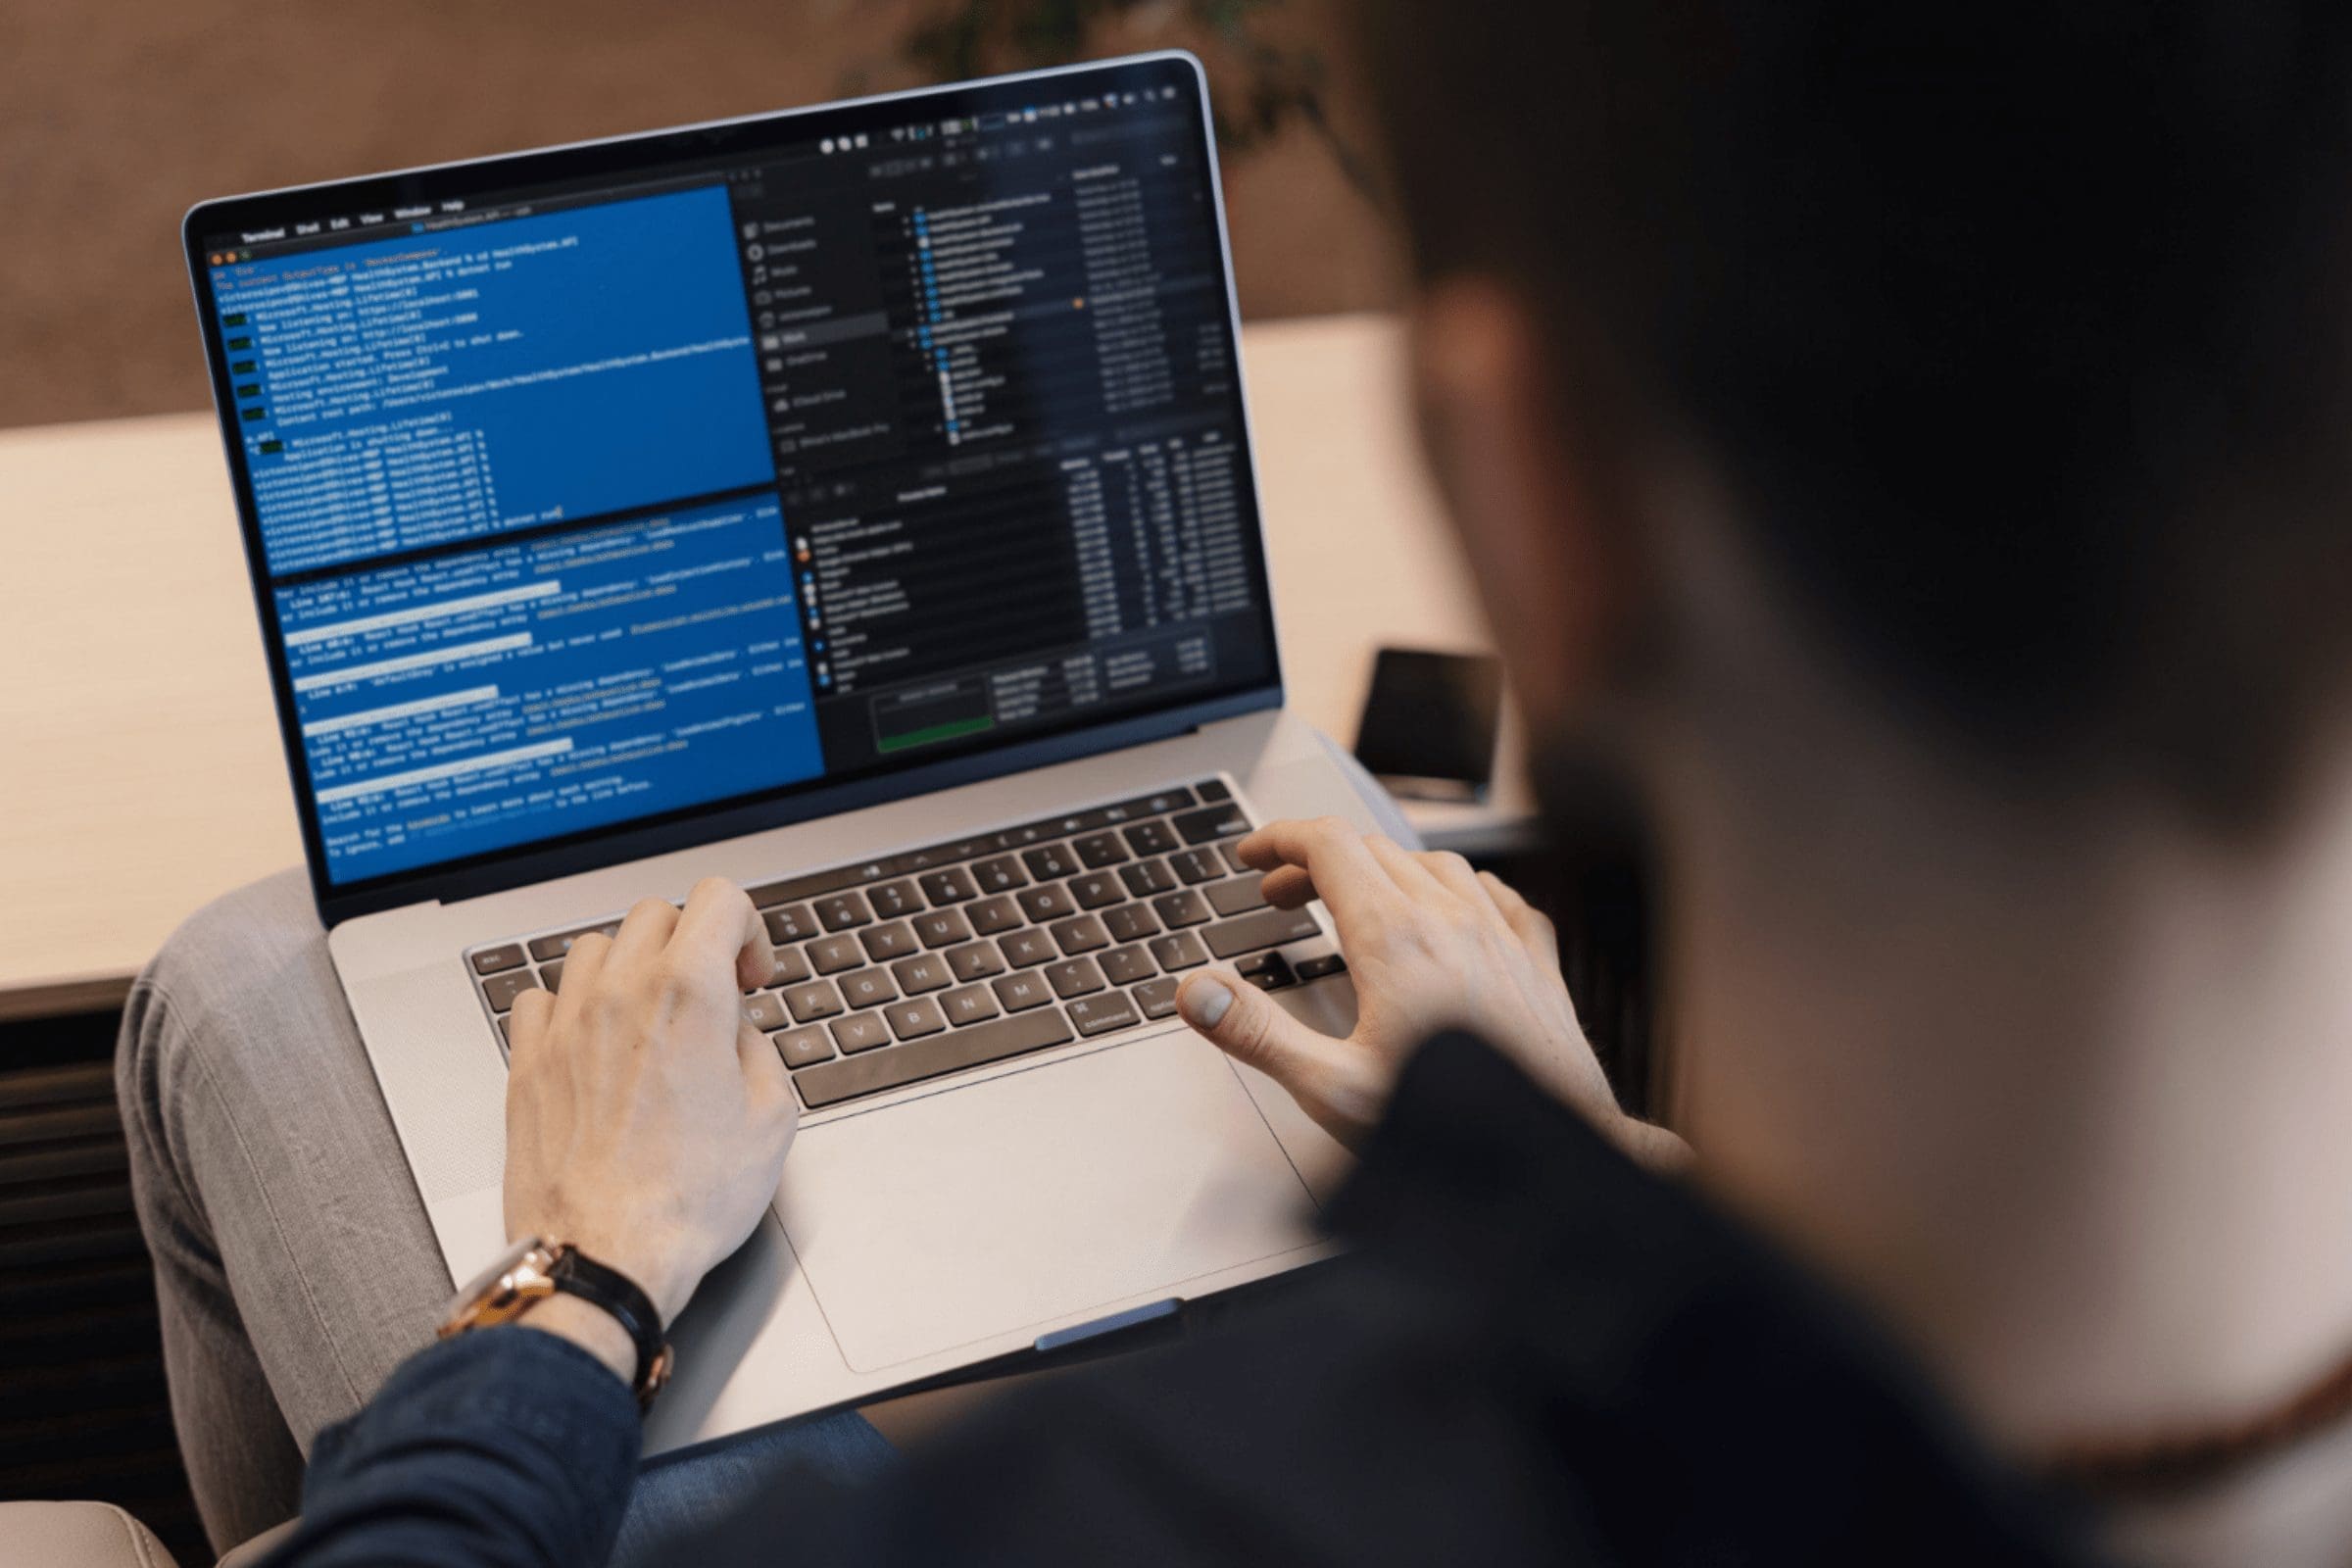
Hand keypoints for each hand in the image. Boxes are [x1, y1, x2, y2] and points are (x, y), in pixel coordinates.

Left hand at [504, 878, 795, 1335]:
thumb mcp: (772, 1120)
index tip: (750, 975)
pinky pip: (541, 998)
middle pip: (657, 914)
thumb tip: (737, 1034)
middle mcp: (621, 994)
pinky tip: (594, 1041)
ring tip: (651, 1018)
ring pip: (597, 948)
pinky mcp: (527, 1063)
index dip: (749, 930)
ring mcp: (566, 1025)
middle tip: (711, 996)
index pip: (720, 898)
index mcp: (689, 995)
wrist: (608, 1256)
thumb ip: (760, 1050)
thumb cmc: (686, 1201)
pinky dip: (571, 1006)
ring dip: (631, 969)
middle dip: (693, 945)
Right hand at [1175, 819, 1684, 1165]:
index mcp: (1395, 939)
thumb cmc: (1454, 1134)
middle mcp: (1451, 922)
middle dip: (1316, 862)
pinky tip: (1456, 906)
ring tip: (1354, 899)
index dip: (1280, 839)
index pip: (1328, 847)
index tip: (1253, 854)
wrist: (1555, 1155)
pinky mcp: (1536, 964)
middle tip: (1280, 897)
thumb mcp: (1334, 1089)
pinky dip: (1458, 887)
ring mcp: (1500, 938)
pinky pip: (1497, 895)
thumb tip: (1199, 991)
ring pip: (1433, 864)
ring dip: (1382, 869)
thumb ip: (1259, 1034)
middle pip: (1372, 851)